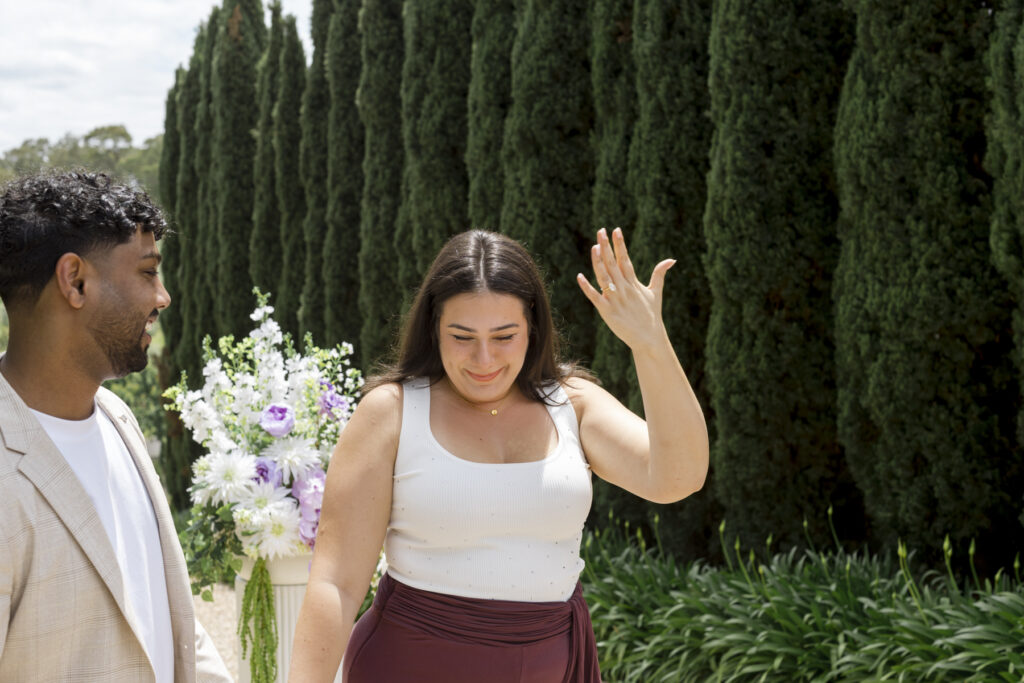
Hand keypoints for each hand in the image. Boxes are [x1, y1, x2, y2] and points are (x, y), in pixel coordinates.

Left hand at [577, 227, 674, 351]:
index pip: (625, 259)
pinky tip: (580, 277)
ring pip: (604, 277)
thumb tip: (672, 259)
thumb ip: (660, 274)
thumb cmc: (651, 315)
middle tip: (601, 231)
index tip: (616, 230)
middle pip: (613, 264)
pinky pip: (595, 297)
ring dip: (598, 262)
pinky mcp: (608, 312)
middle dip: (607, 247)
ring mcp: (615, 300)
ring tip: (594, 247)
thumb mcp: (655, 292)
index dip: (620, 245)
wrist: (649, 338)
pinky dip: (587, 288)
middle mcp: (624, 288)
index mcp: (633, 283)